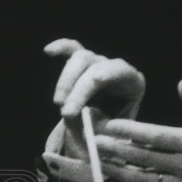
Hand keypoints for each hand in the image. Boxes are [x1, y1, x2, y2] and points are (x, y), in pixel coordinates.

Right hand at [43, 38, 145, 167]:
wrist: (108, 132)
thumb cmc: (113, 131)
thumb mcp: (111, 133)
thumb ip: (100, 127)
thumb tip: (86, 123)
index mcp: (133, 81)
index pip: (111, 74)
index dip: (85, 92)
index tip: (69, 113)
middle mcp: (117, 67)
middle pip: (94, 65)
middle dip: (75, 90)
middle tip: (64, 113)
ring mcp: (101, 62)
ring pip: (80, 57)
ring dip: (65, 81)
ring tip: (59, 104)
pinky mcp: (84, 62)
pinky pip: (72, 48)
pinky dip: (61, 48)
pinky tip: (48, 50)